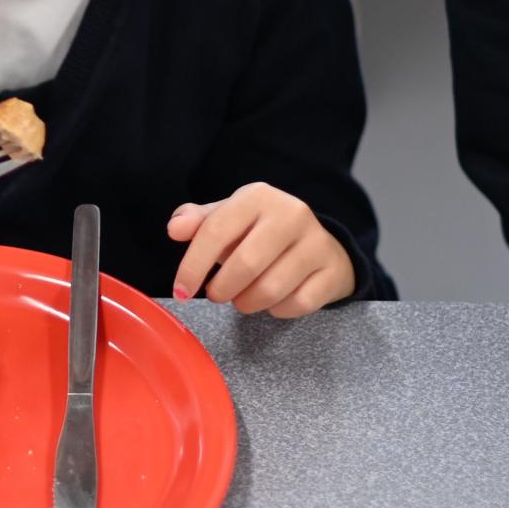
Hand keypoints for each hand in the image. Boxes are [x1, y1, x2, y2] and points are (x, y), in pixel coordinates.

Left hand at [166, 182, 355, 317]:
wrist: (317, 244)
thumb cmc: (258, 234)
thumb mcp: (227, 219)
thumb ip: (197, 222)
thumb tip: (175, 228)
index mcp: (258, 197)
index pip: (215, 231)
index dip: (192, 266)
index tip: (180, 291)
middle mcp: (292, 214)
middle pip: (246, 264)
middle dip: (222, 289)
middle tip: (216, 294)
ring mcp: (317, 243)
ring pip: (271, 290)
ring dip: (247, 303)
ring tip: (242, 298)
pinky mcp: (333, 271)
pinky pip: (297, 304)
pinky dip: (277, 310)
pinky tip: (273, 301)